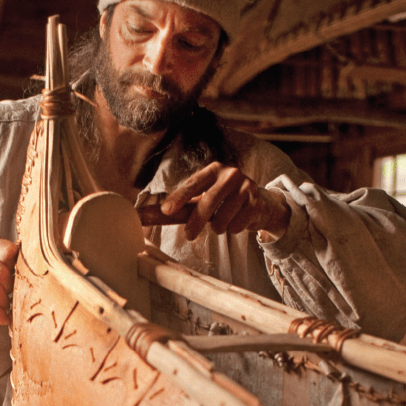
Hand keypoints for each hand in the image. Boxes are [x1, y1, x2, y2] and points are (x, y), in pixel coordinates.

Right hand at [0, 235, 18, 325]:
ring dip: (5, 303)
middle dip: (11, 288)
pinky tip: (2, 318)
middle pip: (2, 273)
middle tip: (13, 295)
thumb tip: (35, 273)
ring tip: (8, 307)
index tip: (20, 277)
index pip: (9, 251)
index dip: (17, 266)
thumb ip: (11, 262)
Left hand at [160, 162, 289, 240]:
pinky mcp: (257, 203)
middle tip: (189, 235)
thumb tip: (142, 216)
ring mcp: (246, 187)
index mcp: (214, 169)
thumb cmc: (224, 201)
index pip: (193, 184)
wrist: (263, 203)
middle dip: (195, 223)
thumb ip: (180, 205)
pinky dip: (233, 229)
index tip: (166, 211)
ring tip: (222, 223)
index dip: (179, 198)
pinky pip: (236, 226)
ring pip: (221, 219)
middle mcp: (231, 174)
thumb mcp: (204, 197)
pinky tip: (238, 221)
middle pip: (207, 203)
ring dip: (218, 228)